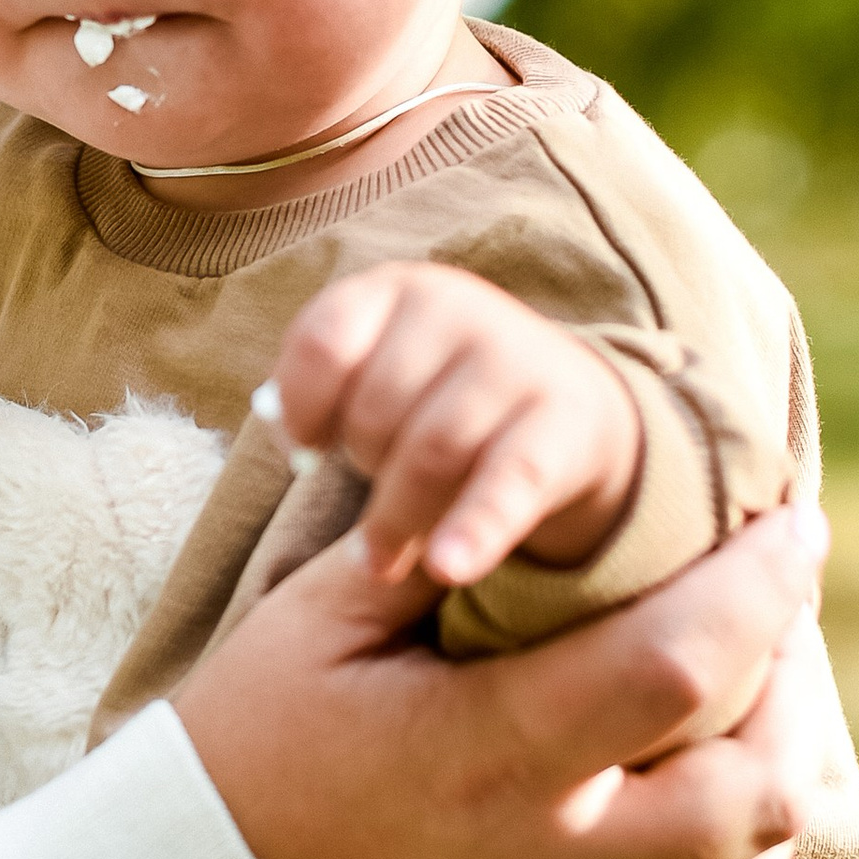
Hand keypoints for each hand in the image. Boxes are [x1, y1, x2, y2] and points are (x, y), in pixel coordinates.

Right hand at [170, 500, 827, 858]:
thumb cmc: (239, 761)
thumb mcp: (306, 630)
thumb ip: (419, 552)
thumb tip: (510, 487)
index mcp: (490, 745)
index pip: (679, 661)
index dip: (758, 588)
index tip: (788, 525)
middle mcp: (553, 846)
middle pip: (754, 781)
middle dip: (791, 677)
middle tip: (774, 605)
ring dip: (777, 765)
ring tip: (756, 689)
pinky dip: (733, 847)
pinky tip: (708, 782)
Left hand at [272, 262, 641, 587]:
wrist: (567, 406)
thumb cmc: (437, 395)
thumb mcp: (375, 371)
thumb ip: (316, 395)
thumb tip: (291, 439)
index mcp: (397, 291)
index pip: (324, 342)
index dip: (301, 405)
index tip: (307, 448)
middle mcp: (459, 310)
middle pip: (376, 409)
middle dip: (361, 464)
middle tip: (373, 494)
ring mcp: (516, 361)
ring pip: (431, 452)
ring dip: (396, 519)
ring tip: (382, 560)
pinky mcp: (561, 424)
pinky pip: (507, 482)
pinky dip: (474, 529)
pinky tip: (446, 567)